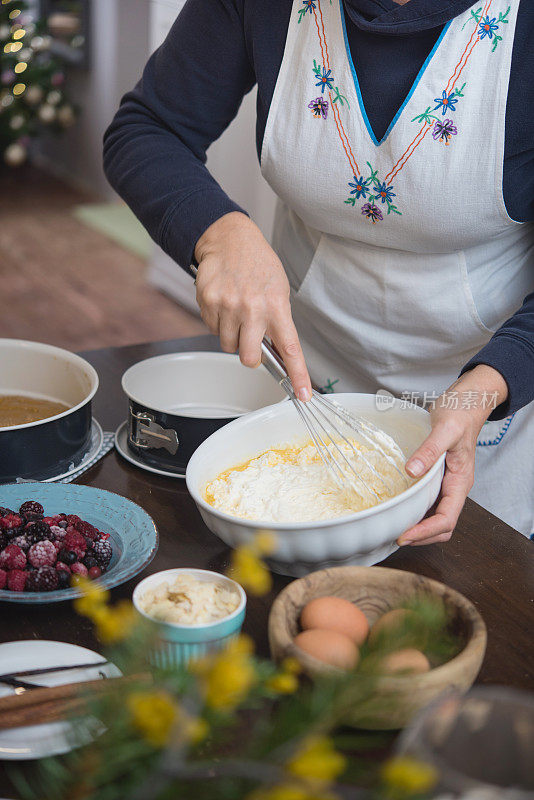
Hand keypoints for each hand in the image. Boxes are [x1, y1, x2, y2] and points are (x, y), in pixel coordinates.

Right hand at [194, 212, 311, 400]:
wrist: (229, 239)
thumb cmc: (258, 265)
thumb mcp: (278, 290)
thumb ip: (278, 321)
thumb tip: (278, 353)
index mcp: (277, 307)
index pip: (290, 348)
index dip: (297, 375)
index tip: (303, 394)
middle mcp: (253, 309)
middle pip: (249, 357)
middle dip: (249, 355)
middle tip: (250, 340)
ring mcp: (228, 306)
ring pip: (227, 344)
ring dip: (232, 335)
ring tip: (236, 312)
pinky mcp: (208, 302)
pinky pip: (211, 329)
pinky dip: (217, 322)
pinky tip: (224, 303)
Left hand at [398, 365, 507, 545]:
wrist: (465, 402)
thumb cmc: (459, 414)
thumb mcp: (445, 429)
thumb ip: (429, 450)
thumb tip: (412, 471)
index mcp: (461, 482)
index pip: (447, 519)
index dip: (426, 531)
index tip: (404, 535)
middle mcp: (455, 488)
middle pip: (442, 526)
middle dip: (421, 536)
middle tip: (395, 537)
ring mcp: (447, 485)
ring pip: (435, 518)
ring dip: (418, 527)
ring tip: (394, 529)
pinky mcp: (438, 478)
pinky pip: (428, 503)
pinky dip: (415, 512)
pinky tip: (399, 509)